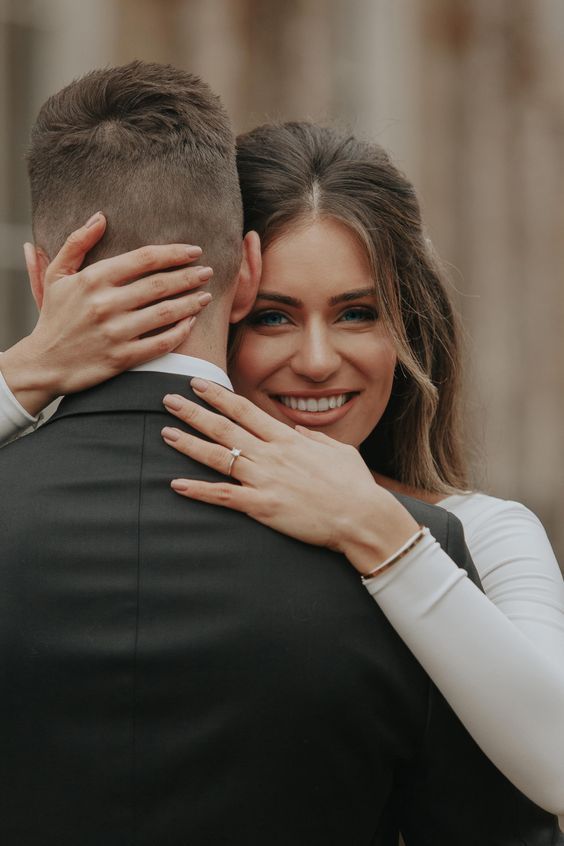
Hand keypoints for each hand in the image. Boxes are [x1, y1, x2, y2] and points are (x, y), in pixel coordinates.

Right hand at [1, 213, 212, 414]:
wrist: (44, 364)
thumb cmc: (54, 317)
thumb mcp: (56, 275)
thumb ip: (77, 243)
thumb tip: (100, 217)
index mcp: (93, 280)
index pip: (144, 259)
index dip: (174, 253)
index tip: (194, 251)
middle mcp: (106, 304)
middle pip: (160, 284)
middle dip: (189, 276)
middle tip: (207, 271)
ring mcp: (115, 333)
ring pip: (165, 313)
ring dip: (190, 302)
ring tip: (205, 295)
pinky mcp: (123, 358)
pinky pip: (161, 343)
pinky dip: (181, 332)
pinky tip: (191, 322)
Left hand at [161, 379, 418, 574]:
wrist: (363, 517)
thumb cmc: (354, 485)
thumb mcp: (339, 450)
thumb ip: (313, 438)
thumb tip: (295, 428)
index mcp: (288, 439)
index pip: (245, 410)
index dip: (218, 395)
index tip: (198, 384)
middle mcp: (272, 454)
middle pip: (225, 427)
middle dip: (194, 411)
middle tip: (168, 399)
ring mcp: (266, 479)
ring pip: (219, 456)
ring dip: (189, 443)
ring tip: (166, 432)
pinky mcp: (263, 506)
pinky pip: (224, 496)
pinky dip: (199, 490)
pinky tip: (177, 485)